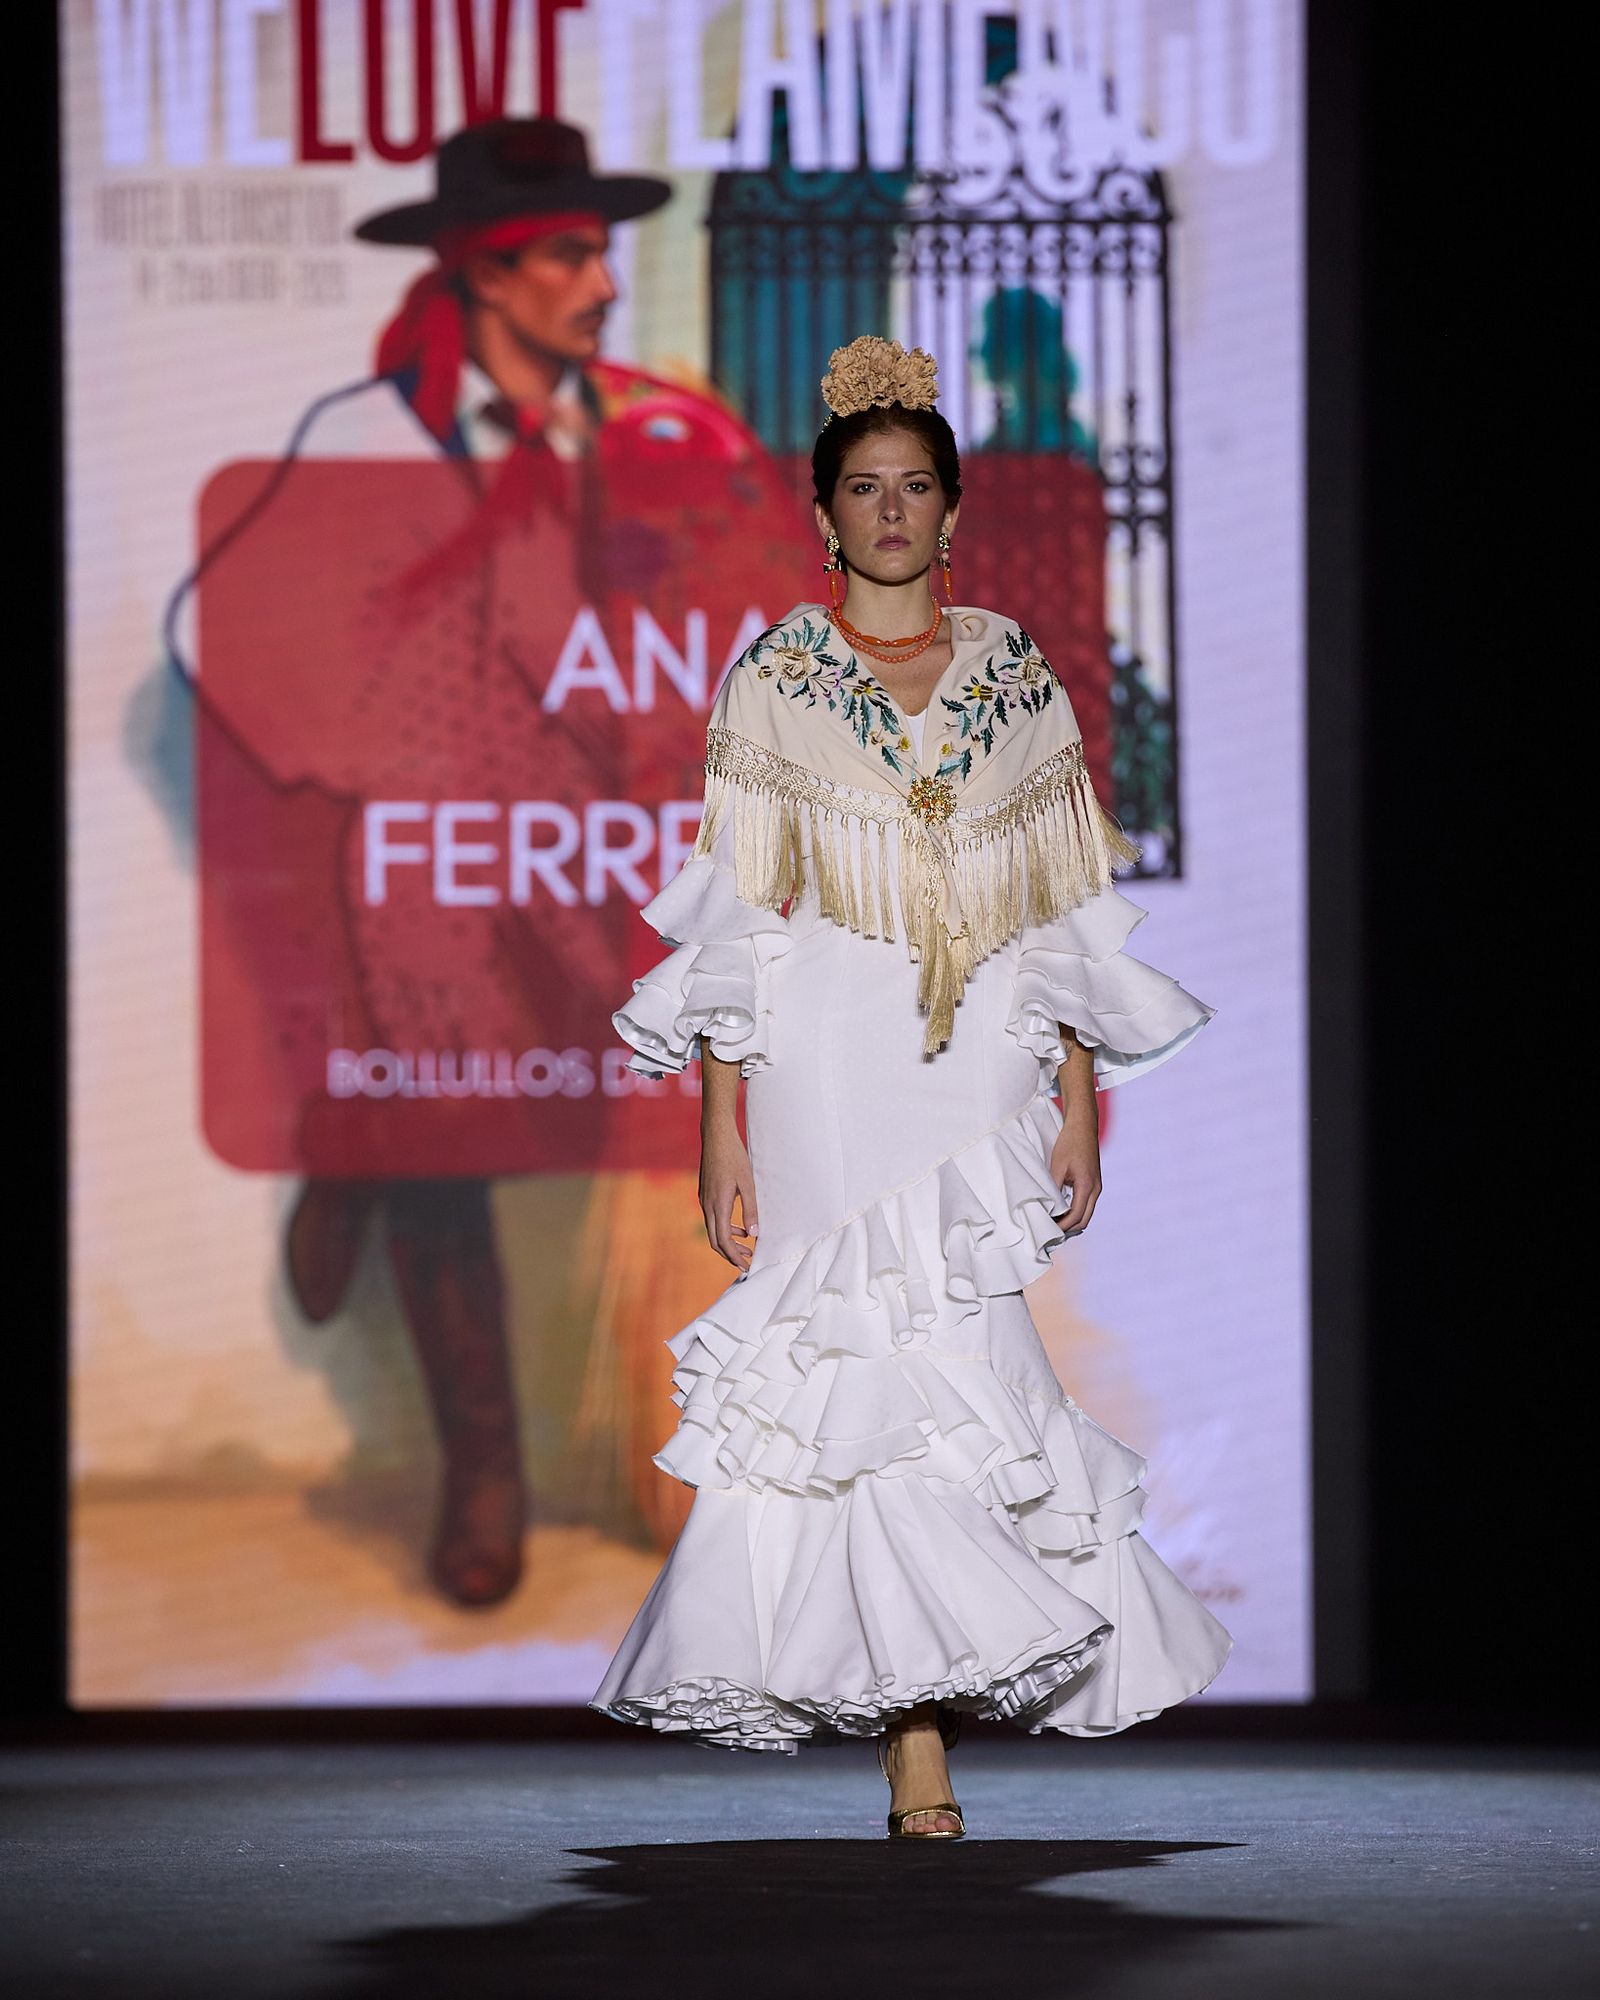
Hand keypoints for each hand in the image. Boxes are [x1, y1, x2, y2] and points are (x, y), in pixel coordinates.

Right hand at [700, 1122, 759, 1270]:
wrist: (716, 1137)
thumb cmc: (734, 1157)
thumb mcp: (748, 1184)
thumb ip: (751, 1210)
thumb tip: (754, 1235)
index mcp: (718, 1205)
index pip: (723, 1240)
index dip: (734, 1256)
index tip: (746, 1265)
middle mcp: (707, 1205)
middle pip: (715, 1240)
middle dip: (730, 1255)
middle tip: (747, 1263)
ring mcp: (704, 1200)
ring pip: (713, 1230)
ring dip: (728, 1242)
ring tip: (747, 1248)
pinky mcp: (705, 1194)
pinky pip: (713, 1219)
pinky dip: (725, 1229)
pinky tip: (741, 1228)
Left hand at [1048, 1095, 1101, 1237]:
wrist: (1083, 1126)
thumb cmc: (1069, 1143)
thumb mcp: (1057, 1166)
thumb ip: (1054, 1188)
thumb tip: (1048, 1208)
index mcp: (1088, 1186)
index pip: (1076, 1216)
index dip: (1062, 1227)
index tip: (1048, 1231)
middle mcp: (1096, 1189)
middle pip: (1084, 1220)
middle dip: (1068, 1229)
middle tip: (1050, 1234)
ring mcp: (1096, 1186)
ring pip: (1086, 1213)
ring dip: (1072, 1222)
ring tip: (1054, 1225)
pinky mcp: (1094, 1182)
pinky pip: (1086, 1204)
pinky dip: (1076, 1212)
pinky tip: (1062, 1213)